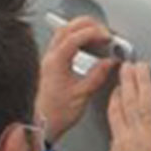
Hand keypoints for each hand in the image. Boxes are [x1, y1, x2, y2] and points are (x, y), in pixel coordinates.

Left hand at [35, 16, 117, 144]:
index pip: (75, 37)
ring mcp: (49, 60)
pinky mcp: (51, 65)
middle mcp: (49, 58)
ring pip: (63, 33)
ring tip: (98, 36)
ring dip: (81, 30)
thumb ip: (97, 75)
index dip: (94, 33)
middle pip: (67, 28)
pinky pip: (63, 44)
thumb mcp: (82, 95)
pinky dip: (77, 40)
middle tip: (104, 31)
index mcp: (56, 62)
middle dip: (88, 24)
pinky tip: (87, 47)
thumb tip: (110, 62)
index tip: (107, 36)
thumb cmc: (55, 114)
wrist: (40, 125)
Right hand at [107, 62, 150, 150]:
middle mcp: (137, 135)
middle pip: (130, 101)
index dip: (114, 96)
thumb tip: (119, 141)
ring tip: (142, 68)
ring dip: (144, 81)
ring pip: (147, 101)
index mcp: (121, 143)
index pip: (115, 112)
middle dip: (127, 81)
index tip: (116, 87)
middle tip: (127, 67)